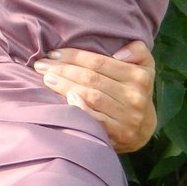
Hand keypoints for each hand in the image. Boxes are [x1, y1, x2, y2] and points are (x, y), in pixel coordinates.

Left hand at [34, 40, 156, 152]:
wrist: (143, 129)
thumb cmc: (135, 90)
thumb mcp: (144, 67)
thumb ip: (137, 51)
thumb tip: (118, 53)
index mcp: (139, 77)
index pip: (100, 62)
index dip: (74, 56)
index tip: (53, 53)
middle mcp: (134, 97)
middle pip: (91, 79)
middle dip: (63, 70)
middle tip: (42, 65)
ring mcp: (127, 117)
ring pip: (91, 96)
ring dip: (65, 86)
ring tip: (47, 78)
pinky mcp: (118, 134)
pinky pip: (95, 119)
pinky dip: (79, 107)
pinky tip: (64, 98)